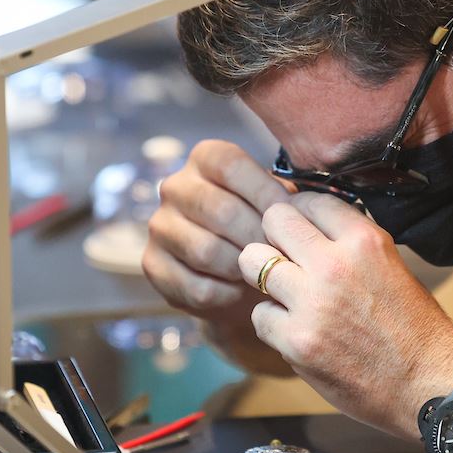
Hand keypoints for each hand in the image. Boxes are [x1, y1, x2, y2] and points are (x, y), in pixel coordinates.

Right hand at [143, 140, 293, 374]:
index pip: (231, 166)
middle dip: (258, 237)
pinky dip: (227, 294)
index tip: (291, 219)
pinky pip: (196, 286)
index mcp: (205, 158)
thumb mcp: (278, 204)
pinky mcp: (152, 265)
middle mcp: (175, 186)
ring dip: (242, 268)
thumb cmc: (265, 228)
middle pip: (218, 210)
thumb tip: (300, 209)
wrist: (237, 276)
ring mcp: (159, 226)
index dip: (264, 193)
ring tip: (265, 275)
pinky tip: (242, 291)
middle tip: (283, 256)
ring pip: (206, 250)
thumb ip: (286, 198)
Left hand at [238, 192, 452, 437]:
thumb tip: (309, 229)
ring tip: (284, 293)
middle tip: (283, 257)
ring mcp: (311, 303)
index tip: (300, 228)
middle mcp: (334, 265)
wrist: (430, 387)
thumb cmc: (416, 330)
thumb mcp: (390, 266)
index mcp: (364, 241)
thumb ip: (349, 245)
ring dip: (264, 278)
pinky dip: (272, 323)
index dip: (300, 213)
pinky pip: (259, 315)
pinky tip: (296, 330)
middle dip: (274, 236)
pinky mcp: (296, 341)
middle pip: (273, 220)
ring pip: (252, 263)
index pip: (310, 200)